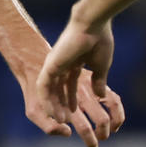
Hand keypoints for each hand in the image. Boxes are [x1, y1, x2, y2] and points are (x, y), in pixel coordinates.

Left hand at [35, 18, 117, 142]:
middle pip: (59, 89)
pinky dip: (48, 101)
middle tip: (66, 121)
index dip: (72, 99)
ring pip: (50, 90)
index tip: (75, 113)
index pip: (71, 84)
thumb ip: (99, 80)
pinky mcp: (50, 65)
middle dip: (62, 105)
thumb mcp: (100, 66)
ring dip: (54, 105)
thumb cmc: (99, 40)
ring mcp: (55, 64)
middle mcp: (62, 63)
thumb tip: (100, 95)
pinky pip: (44, 87)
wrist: (92, 25)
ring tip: (60, 121)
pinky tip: (52, 112)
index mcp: (74, 61)